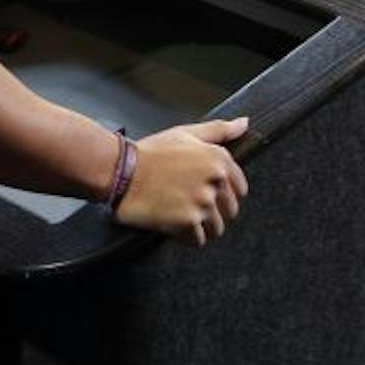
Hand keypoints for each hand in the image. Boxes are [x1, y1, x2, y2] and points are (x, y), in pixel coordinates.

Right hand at [115, 117, 249, 244]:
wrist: (120, 172)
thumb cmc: (150, 153)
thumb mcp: (186, 134)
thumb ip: (219, 130)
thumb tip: (244, 124)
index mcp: (218, 159)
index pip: (240, 188)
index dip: (223, 193)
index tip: (207, 192)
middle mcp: (215, 181)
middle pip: (229, 211)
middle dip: (212, 211)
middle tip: (188, 202)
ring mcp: (202, 203)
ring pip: (216, 228)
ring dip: (199, 225)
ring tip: (179, 211)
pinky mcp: (188, 222)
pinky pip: (198, 240)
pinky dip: (186, 236)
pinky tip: (172, 222)